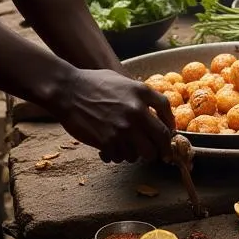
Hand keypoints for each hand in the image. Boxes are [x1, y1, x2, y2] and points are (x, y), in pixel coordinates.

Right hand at [52, 69, 175, 163]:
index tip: (170, 134)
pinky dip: (117, 156)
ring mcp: (122, 128)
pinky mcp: (107, 141)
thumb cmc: (93, 83)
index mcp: (141, 93)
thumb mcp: (123, 81)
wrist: (67, 91)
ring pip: (142, 153)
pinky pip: (120, 157)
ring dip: (137, 154)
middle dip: (161, 149)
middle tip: (158, 154)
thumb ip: (140, 95)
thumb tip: (154, 113)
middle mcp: (136, 111)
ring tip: (129, 149)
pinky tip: (111, 150)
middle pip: (161, 138)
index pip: (167, 111)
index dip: (171, 125)